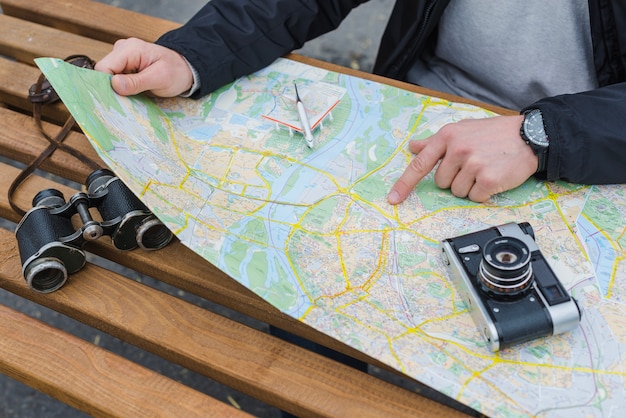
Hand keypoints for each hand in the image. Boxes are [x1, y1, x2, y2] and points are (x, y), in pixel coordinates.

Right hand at [94, 38, 192, 96]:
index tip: (113, 99)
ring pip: (108, 78)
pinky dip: (122, 89)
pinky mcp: (124, 66)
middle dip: (111, 88)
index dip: (105, 85)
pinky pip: (116, 79)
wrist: (185, 69)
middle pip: (103, 73)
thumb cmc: (176, 72)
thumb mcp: (159, 79)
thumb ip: (136, 82)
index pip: (103, 67)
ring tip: (133, 97)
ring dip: (117, 90)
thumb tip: (114, 84)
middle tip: (125, 101)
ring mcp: (122, 58)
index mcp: (129, 49)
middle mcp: (122, 50)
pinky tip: (132, 94)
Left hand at [387, 115, 537, 203]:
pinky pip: (474, 197)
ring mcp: (473, 164)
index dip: (405, 184)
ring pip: (457, 192)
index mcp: (447, 136)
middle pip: (441, 183)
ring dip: (469, 186)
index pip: (419, 164)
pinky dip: (483, 193)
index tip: (393, 199)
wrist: (529, 136)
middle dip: (454, 179)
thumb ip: (436, 141)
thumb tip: (413, 147)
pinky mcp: (488, 179)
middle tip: (472, 166)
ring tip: (484, 169)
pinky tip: (493, 177)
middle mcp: (458, 149)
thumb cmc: (493, 134)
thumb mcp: (462, 129)